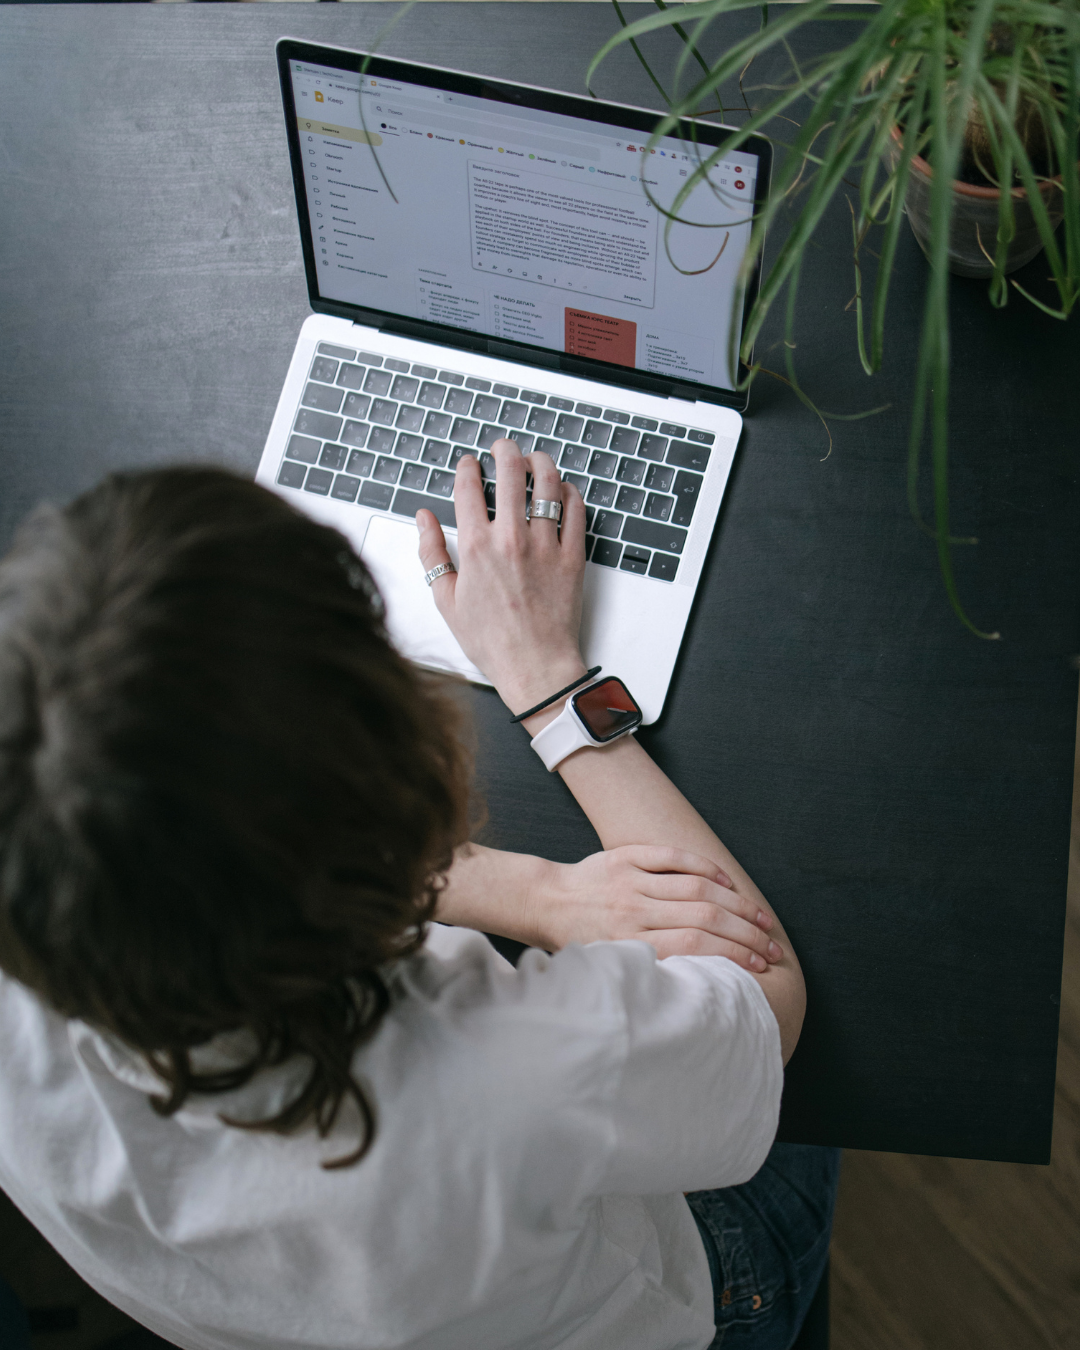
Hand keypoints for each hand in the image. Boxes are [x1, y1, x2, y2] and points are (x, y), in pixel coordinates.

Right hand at [416, 439, 587, 714]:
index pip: (469, 487)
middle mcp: (511, 539)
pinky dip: (569, 492)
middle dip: (504, 450)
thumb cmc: (491, 641)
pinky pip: (576, 510)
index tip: (469, 464)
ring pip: (547, 482)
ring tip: (534, 460)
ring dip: (539, 462)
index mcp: (476, 547)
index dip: (468, 467)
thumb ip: (431, 553)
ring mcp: (545, 545)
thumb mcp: (447, 600)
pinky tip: (562, 490)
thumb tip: (423, 519)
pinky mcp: (573, 556)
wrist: (535, 667)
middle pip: (510, 471)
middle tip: (503, 448)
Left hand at [528, 846, 784, 971]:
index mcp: (628, 942)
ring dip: (735, 904)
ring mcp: (631, 880)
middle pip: (704, 916)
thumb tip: (696, 980)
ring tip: (761, 920)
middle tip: (771, 948)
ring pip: (696, 888)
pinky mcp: (626, 856)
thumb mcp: (606, 964)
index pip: (694, 945)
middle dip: (745, 934)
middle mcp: (634, 910)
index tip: (757, 967)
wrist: (543, 901)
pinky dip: (704, 867)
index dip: (732, 955)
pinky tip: (727, 882)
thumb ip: (646, 967)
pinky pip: (673, 857)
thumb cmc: (577, 940)